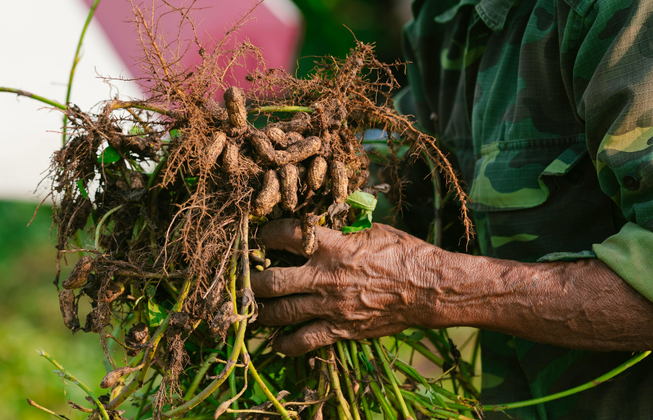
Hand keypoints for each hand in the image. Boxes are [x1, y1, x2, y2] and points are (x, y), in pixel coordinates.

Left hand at [251, 218, 444, 355]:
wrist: (429, 289)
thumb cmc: (404, 253)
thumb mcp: (372, 229)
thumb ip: (342, 228)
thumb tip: (323, 217)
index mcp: (332, 246)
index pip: (286, 235)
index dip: (266, 233)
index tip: (259, 235)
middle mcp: (324, 277)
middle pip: (272, 281)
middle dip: (251, 281)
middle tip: (242, 278)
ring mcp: (330, 306)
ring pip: (281, 313)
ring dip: (261, 311)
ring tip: (251, 308)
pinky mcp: (340, 329)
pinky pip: (304, 341)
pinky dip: (285, 344)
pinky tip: (276, 343)